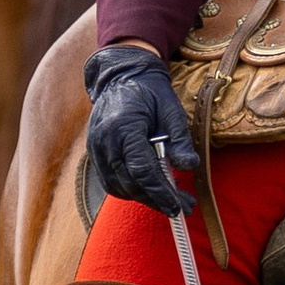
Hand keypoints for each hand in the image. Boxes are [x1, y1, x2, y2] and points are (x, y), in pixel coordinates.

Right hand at [83, 44, 197, 216]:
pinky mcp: (95, 154)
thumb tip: (189, 166)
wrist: (121, 76)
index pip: (142, 169)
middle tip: (182, 208)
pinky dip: (131, 189)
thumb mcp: (171, 110)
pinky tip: (151, 190)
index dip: (161, 192)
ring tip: (171, 200)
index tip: (178, 206)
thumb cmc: (149, 91)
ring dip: (144, 198)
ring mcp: (96, 148)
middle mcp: (105, 141)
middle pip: (130, 183)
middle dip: (156, 200)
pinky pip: (111, 181)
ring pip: (119, 186)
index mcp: (123, 127)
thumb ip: (179, 139)